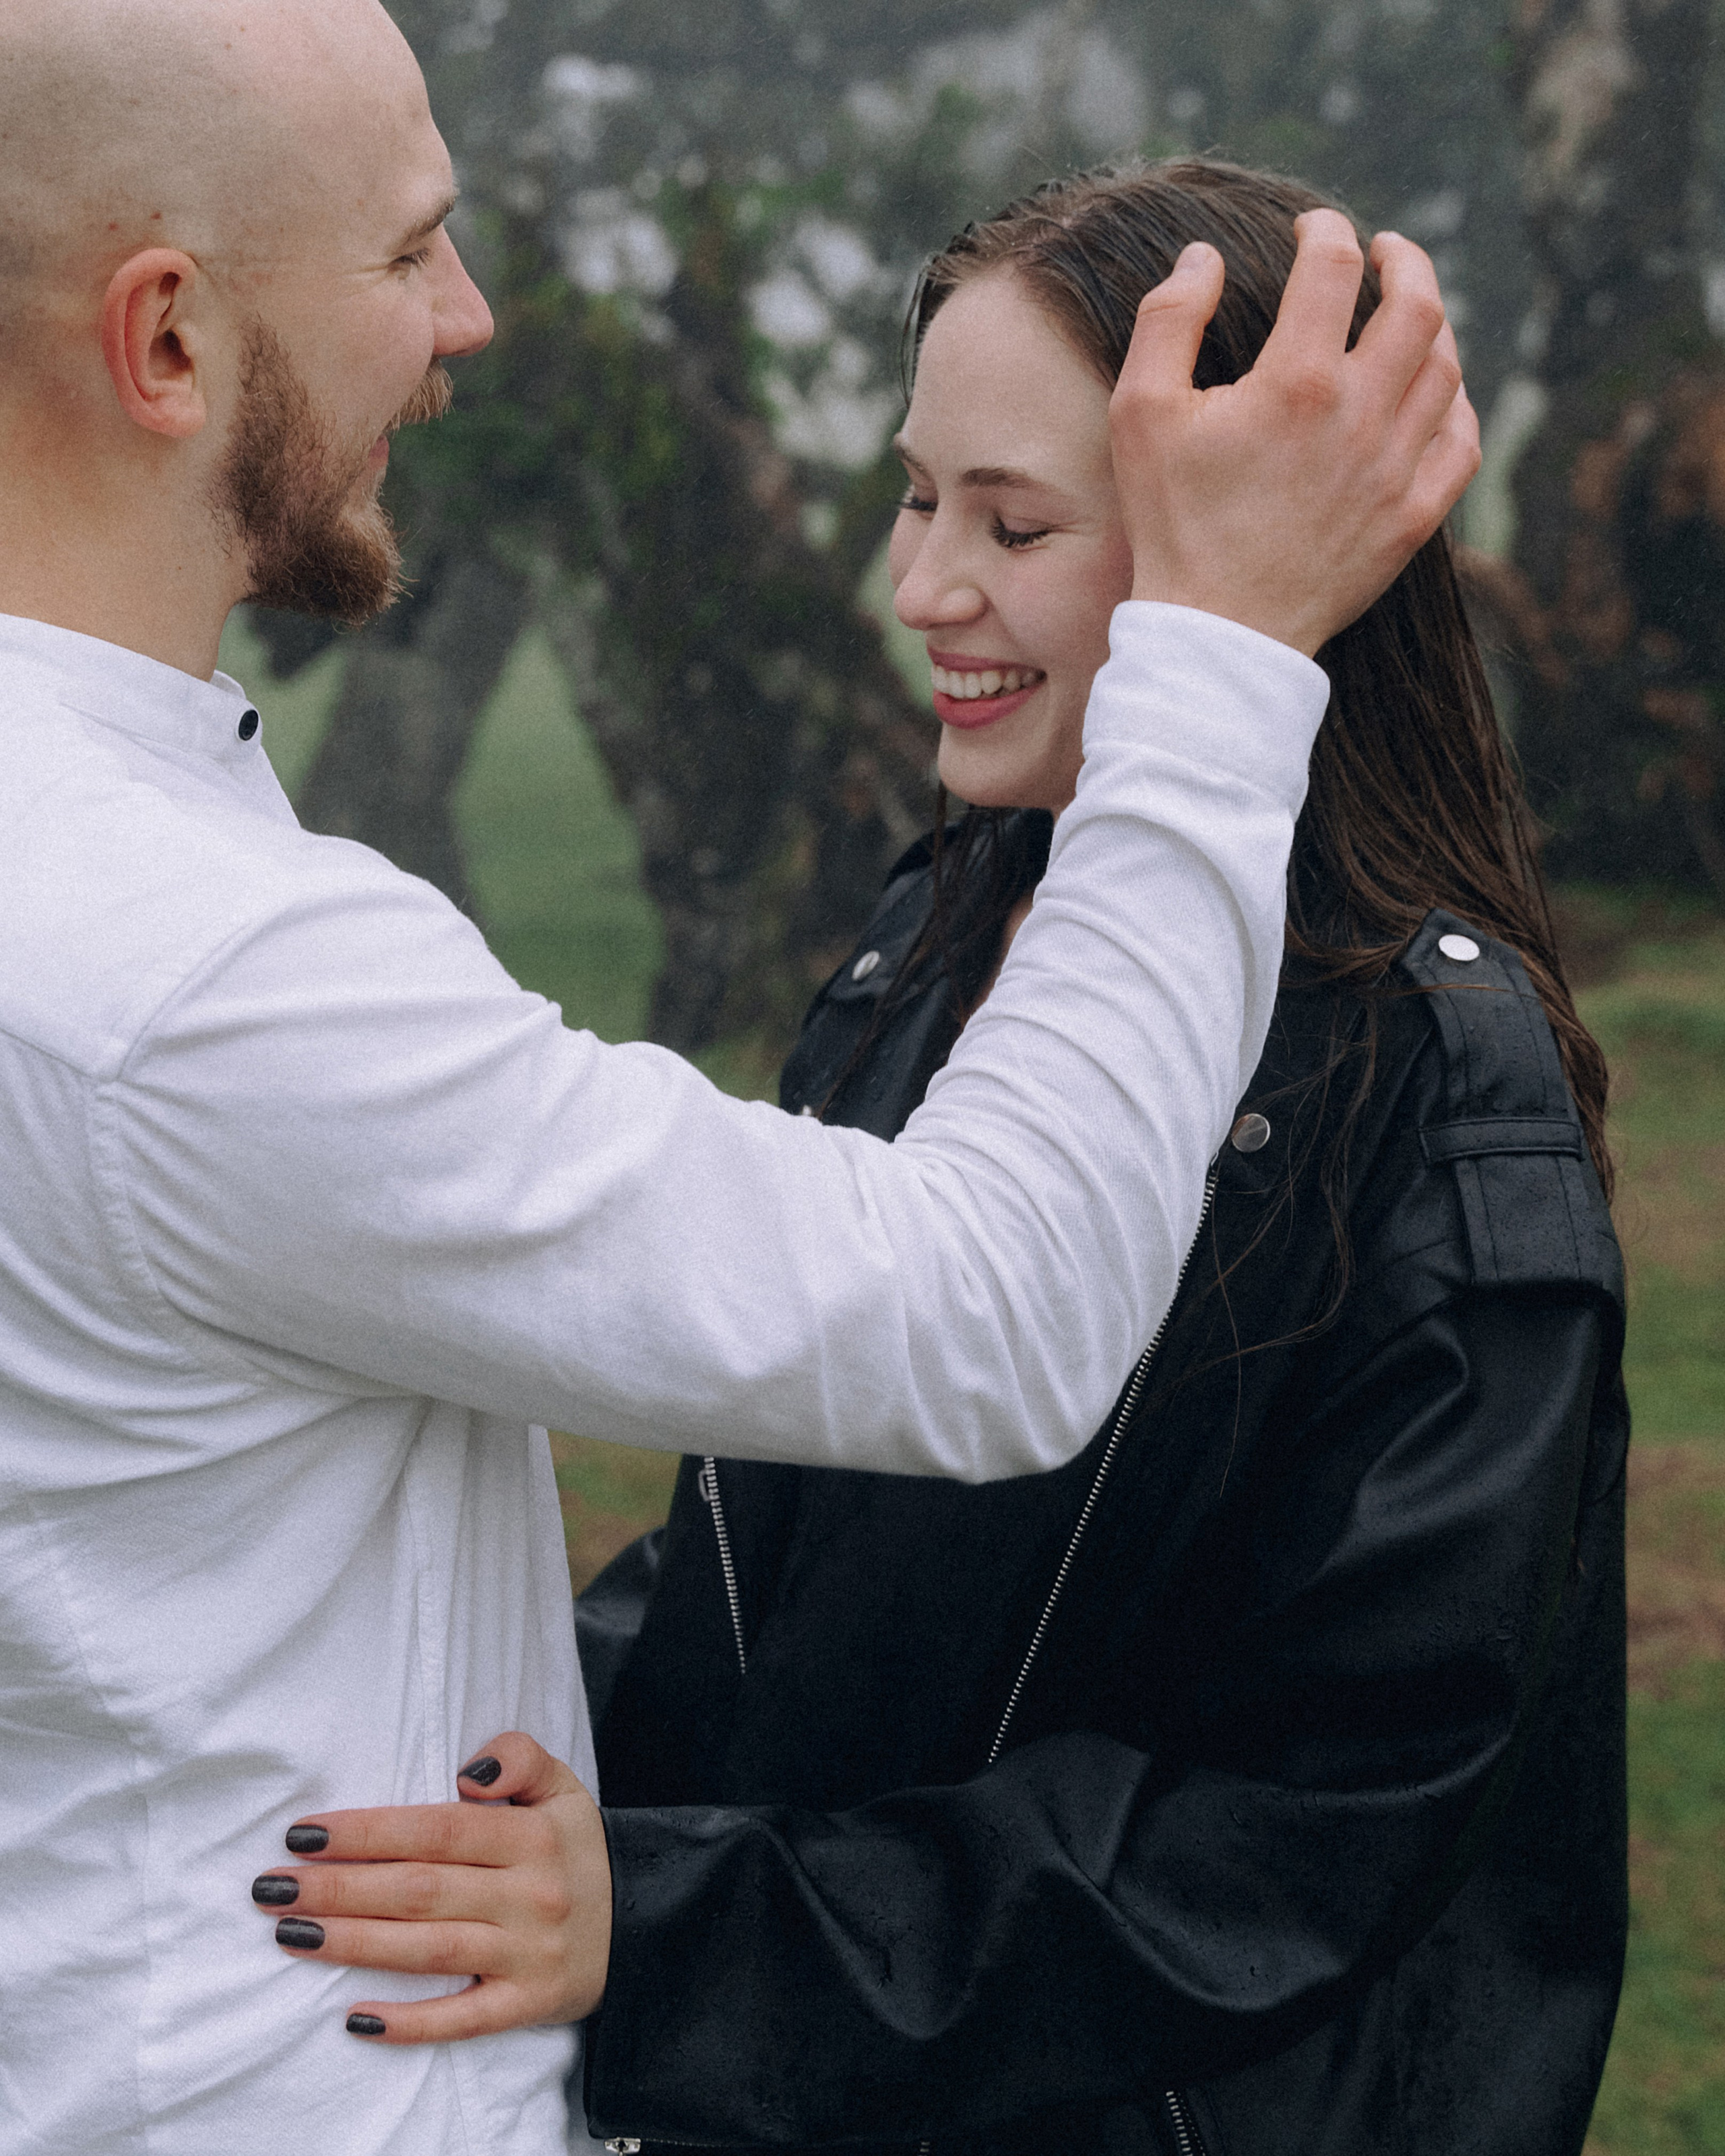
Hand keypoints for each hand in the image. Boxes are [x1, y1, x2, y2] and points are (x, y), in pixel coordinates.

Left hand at [252, 1733, 609, 2042]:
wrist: (641, 1923)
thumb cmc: (576, 1849)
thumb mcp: (563, 1786)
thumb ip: (519, 1757)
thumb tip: (468, 1772)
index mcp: (531, 1835)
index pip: (434, 1830)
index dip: (366, 1831)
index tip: (302, 1833)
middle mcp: (528, 1893)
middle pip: (418, 1890)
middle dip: (338, 1887)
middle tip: (271, 1888)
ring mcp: (527, 1954)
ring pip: (428, 1949)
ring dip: (352, 1943)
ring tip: (289, 1935)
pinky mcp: (527, 2004)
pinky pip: (462, 2018)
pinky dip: (409, 2023)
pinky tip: (355, 2019)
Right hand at [1111, 210, 1479, 656]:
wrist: (1217, 635)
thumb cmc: (1172, 525)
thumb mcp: (1140, 415)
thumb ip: (1168, 320)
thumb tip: (1204, 256)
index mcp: (1297, 381)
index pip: (1333, 266)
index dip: (1324, 230)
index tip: (1311, 228)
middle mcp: (1362, 416)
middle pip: (1418, 305)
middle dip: (1405, 260)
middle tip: (1386, 251)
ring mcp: (1396, 470)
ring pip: (1447, 369)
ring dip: (1435, 325)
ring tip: (1409, 314)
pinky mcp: (1412, 519)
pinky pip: (1463, 443)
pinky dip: (1458, 404)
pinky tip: (1438, 394)